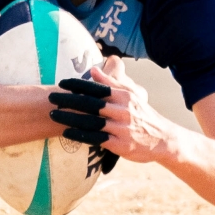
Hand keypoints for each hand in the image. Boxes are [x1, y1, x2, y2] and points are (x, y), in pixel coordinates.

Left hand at [50, 58, 178, 163]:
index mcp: (124, 96)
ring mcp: (121, 128)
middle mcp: (122, 110)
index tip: (62, 83)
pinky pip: (95, 138)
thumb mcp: (131, 95)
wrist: (163, 139)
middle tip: (52, 98)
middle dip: (69, 100)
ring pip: (90, 121)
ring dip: (70, 118)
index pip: (97, 88)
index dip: (78, 85)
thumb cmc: (142, 115)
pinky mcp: (119, 144)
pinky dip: (80, 135)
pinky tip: (66, 133)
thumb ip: (110, 83)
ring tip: (53, 115)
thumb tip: (92, 70)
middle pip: (90, 104)